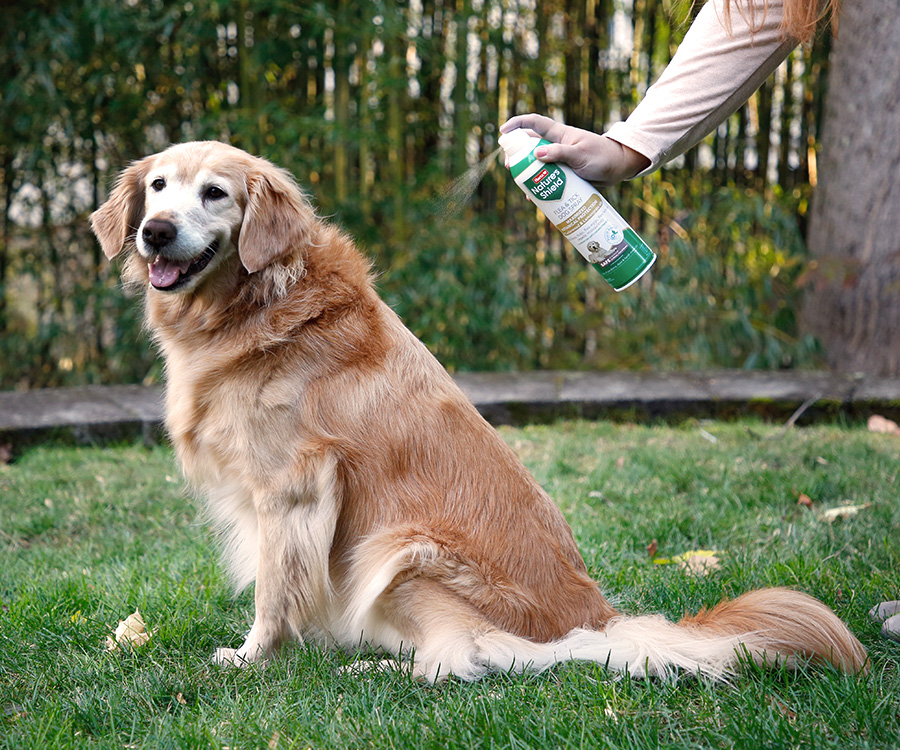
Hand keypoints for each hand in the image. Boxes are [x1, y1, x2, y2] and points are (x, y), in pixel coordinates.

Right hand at [500, 114, 650, 187]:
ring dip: (526, 173)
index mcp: (559, 134)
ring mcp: (559, 160)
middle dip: (517, 155)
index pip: (534, 123)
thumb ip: (559, 153)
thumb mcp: (580, 155)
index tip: (503, 132)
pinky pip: (546, 179)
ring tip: (520, 184)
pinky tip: (534, 197)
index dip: (517, 124)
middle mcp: (556, 145)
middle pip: (529, 146)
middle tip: (510, 167)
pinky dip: (538, 187)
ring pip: (536, 165)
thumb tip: (536, 155)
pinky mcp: (563, 174)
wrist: (618, 168)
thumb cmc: (602, 156)